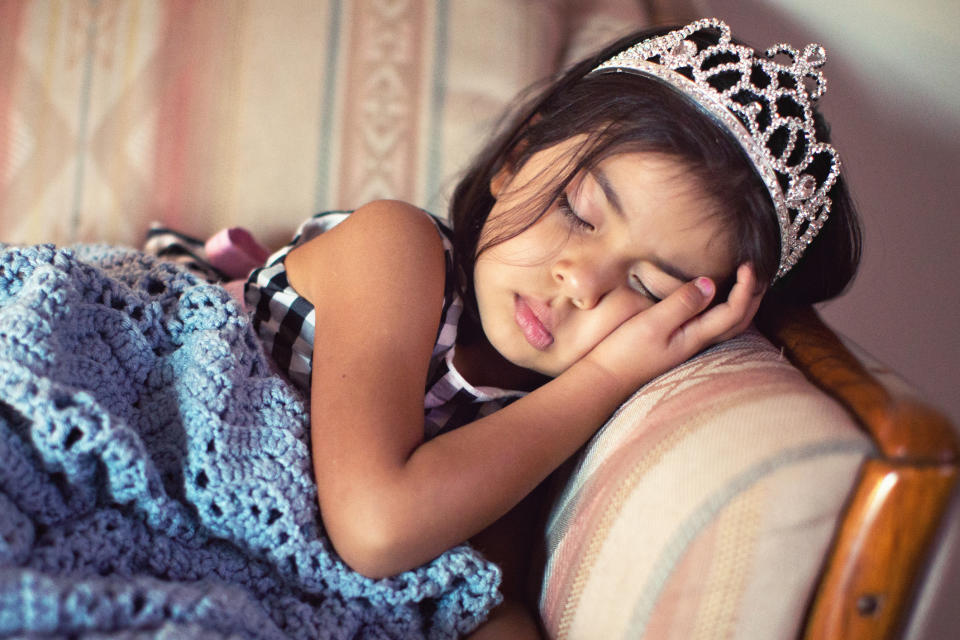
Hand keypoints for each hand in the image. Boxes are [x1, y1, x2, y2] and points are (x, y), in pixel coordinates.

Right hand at [582, 264, 764, 396]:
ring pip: (728, 325)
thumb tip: (710, 283)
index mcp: (695, 336)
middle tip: (755, 270)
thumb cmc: (624, 352)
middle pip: (740, 321)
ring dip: (743, 304)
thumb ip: (681, 304)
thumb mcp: (652, 324)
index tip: (747, 264)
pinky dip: (724, 309)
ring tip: (744, 282)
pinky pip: (712, 325)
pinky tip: (714, 300)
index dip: (747, 287)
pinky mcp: (676, 344)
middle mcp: (697, 343)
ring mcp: (687, 345)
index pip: (735, 311)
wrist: (605, 379)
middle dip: (754, 296)